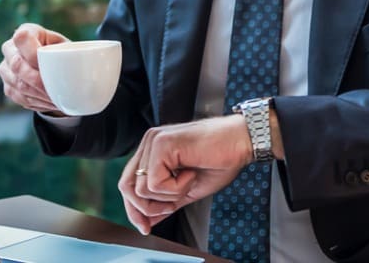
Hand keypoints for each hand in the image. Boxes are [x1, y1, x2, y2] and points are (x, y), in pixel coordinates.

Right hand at [0, 22, 69, 113]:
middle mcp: (10, 49)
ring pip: (18, 84)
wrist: (52, 66)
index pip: (21, 38)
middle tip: (57, 89)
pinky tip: (50, 103)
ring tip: (57, 99)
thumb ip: (73, 51)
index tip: (50, 66)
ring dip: (39, 94)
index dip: (33, 54)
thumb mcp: (68, 46)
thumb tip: (86, 65)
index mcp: (26, 32)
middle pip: (17, 65)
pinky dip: (36, 102)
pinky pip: (19, 97)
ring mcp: (5, 68)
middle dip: (38, 81)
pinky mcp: (7, 86)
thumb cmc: (62, 53)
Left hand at [118, 115, 253, 234]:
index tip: (146, 227)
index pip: (129, 182)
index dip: (134, 209)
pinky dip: (176, 188)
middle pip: (127, 186)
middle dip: (147, 208)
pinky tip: (191, 174)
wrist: (242, 141)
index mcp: (153, 150)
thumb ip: (166, 202)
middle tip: (173, 206)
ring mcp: (154, 141)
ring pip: (142, 189)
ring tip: (190, 181)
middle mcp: (150, 143)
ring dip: (169, 195)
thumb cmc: (221, 159)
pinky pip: (155, 184)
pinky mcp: (162, 144)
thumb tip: (148, 221)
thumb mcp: (188, 189)